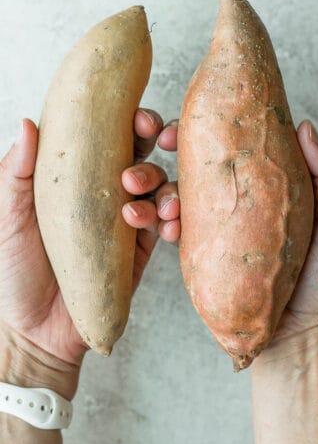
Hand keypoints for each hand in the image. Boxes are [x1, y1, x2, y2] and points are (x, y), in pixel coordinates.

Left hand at [0, 110, 173, 368]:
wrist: (35, 327)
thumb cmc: (14, 268)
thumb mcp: (9, 216)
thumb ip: (16, 173)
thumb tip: (27, 123)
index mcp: (78, 177)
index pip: (109, 137)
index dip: (129, 120)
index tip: (137, 115)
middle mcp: (107, 191)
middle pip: (144, 152)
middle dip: (155, 139)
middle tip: (153, 140)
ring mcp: (128, 219)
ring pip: (163, 185)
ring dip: (163, 185)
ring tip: (141, 206)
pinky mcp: (142, 247)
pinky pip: (169, 225)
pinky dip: (175, 219)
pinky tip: (167, 225)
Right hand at [154, 119, 317, 343]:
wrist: (304, 330)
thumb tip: (304, 126)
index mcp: (262, 184)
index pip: (227, 148)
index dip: (203, 130)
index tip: (184, 124)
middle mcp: (236, 202)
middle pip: (193, 168)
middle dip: (170, 152)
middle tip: (160, 146)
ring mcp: (216, 228)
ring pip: (176, 198)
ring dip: (159, 192)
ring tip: (164, 203)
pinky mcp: (203, 255)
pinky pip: (177, 233)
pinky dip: (164, 225)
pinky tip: (166, 227)